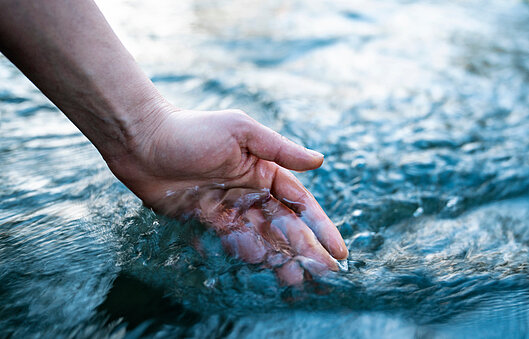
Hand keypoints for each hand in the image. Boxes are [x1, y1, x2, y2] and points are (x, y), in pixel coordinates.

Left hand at [106, 107, 347, 284]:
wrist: (142, 142)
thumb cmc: (192, 130)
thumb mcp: (241, 131)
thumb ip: (279, 149)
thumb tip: (319, 161)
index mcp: (264, 171)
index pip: (299, 204)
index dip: (320, 227)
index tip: (337, 250)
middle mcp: (250, 192)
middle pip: (284, 227)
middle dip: (304, 249)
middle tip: (322, 274)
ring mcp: (228, 208)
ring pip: (261, 239)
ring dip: (279, 259)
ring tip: (295, 280)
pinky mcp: (205, 221)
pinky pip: (230, 244)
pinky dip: (245, 257)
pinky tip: (261, 271)